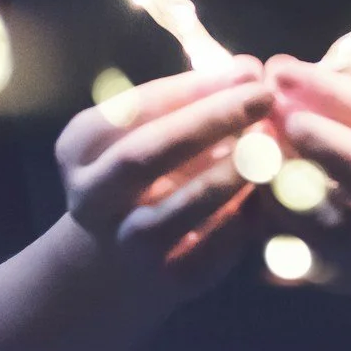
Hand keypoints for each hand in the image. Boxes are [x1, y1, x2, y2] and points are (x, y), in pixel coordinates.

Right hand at [52, 55, 275, 308]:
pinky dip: (241, 218)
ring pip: (177, 209)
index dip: (191, 89)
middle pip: (144, 154)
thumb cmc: (144, 173)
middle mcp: (92, 197)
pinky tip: (269, 191)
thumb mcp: (147, 133)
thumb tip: (248, 70)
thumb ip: (189, 103)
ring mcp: (125, 244)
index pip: (133, 109)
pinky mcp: (167, 281)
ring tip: (270, 143)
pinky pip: (210, 248)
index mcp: (79, 148)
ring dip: (229, 173)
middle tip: (263, 96)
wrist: (117, 260)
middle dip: (208, 121)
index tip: (245, 69)